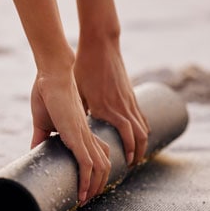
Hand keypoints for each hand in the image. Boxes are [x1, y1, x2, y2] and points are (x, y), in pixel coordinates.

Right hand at [30, 70, 110, 203]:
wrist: (51, 76)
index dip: (96, 172)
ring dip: (95, 187)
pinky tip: (83, 193)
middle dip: (98, 185)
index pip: (98, 155)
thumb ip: (40, 137)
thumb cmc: (46, 94)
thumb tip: (33, 151)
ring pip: (101, 168)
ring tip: (84, 200)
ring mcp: (83, 136)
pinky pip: (88, 164)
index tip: (87, 186)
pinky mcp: (76, 136)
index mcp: (82, 131)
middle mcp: (87, 135)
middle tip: (86, 199)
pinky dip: (87, 181)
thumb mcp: (42, 122)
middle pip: (104, 165)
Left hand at [74, 41, 148, 165]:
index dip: (129, 152)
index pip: (126, 137)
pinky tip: (139, 134)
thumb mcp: (77, 91)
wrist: (100, 45)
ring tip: (136, 154)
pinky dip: (143, 127)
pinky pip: (141, 115)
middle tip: (132, 165)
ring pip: (143, 126)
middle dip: (138, 153)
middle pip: (139, 135)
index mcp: (107, 108)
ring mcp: (129, 99)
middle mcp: (122, 106)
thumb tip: (66, 130)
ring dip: (142, 142)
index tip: (125, 164)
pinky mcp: (131, 92)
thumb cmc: (83, 67)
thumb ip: (77, 111)